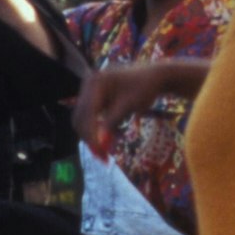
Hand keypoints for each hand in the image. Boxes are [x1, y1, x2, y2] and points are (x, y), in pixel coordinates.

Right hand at [72, 62, 211, 155]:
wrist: (154, 77)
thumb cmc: (145, 88)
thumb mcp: (130, 105)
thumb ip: (112, 122)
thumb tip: (100, 142)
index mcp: (96, 82)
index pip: (87, 112)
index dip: (91, 134)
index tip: (100, 152)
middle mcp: (88, 84)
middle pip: (80, 117)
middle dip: (89, 138)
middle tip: (102, 157)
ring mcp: (88, 91)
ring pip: (82, 120)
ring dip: (91, 137)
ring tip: (104, 153)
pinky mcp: (92, 99)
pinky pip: (88, 119)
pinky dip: (95, 131)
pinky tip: (106, 140)